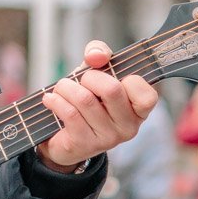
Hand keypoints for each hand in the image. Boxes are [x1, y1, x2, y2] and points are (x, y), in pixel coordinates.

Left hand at [36, 40, 158, 171]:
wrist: (63, 137)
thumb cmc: (87, 99)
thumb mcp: (96, 73)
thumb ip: (99, 54)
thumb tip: (96, 56)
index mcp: (139, 110)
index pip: (147, 94)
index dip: (125, 77)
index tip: (108, 74)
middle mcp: (129, 127)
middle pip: (111, 89)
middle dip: (88, 77)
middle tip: (80, 80)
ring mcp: (108, 139)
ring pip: (85, 100)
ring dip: (66, 87)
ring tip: (61, 89)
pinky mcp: (85, 145)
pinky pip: (70, 113)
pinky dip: (56, 100)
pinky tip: (50, 99)